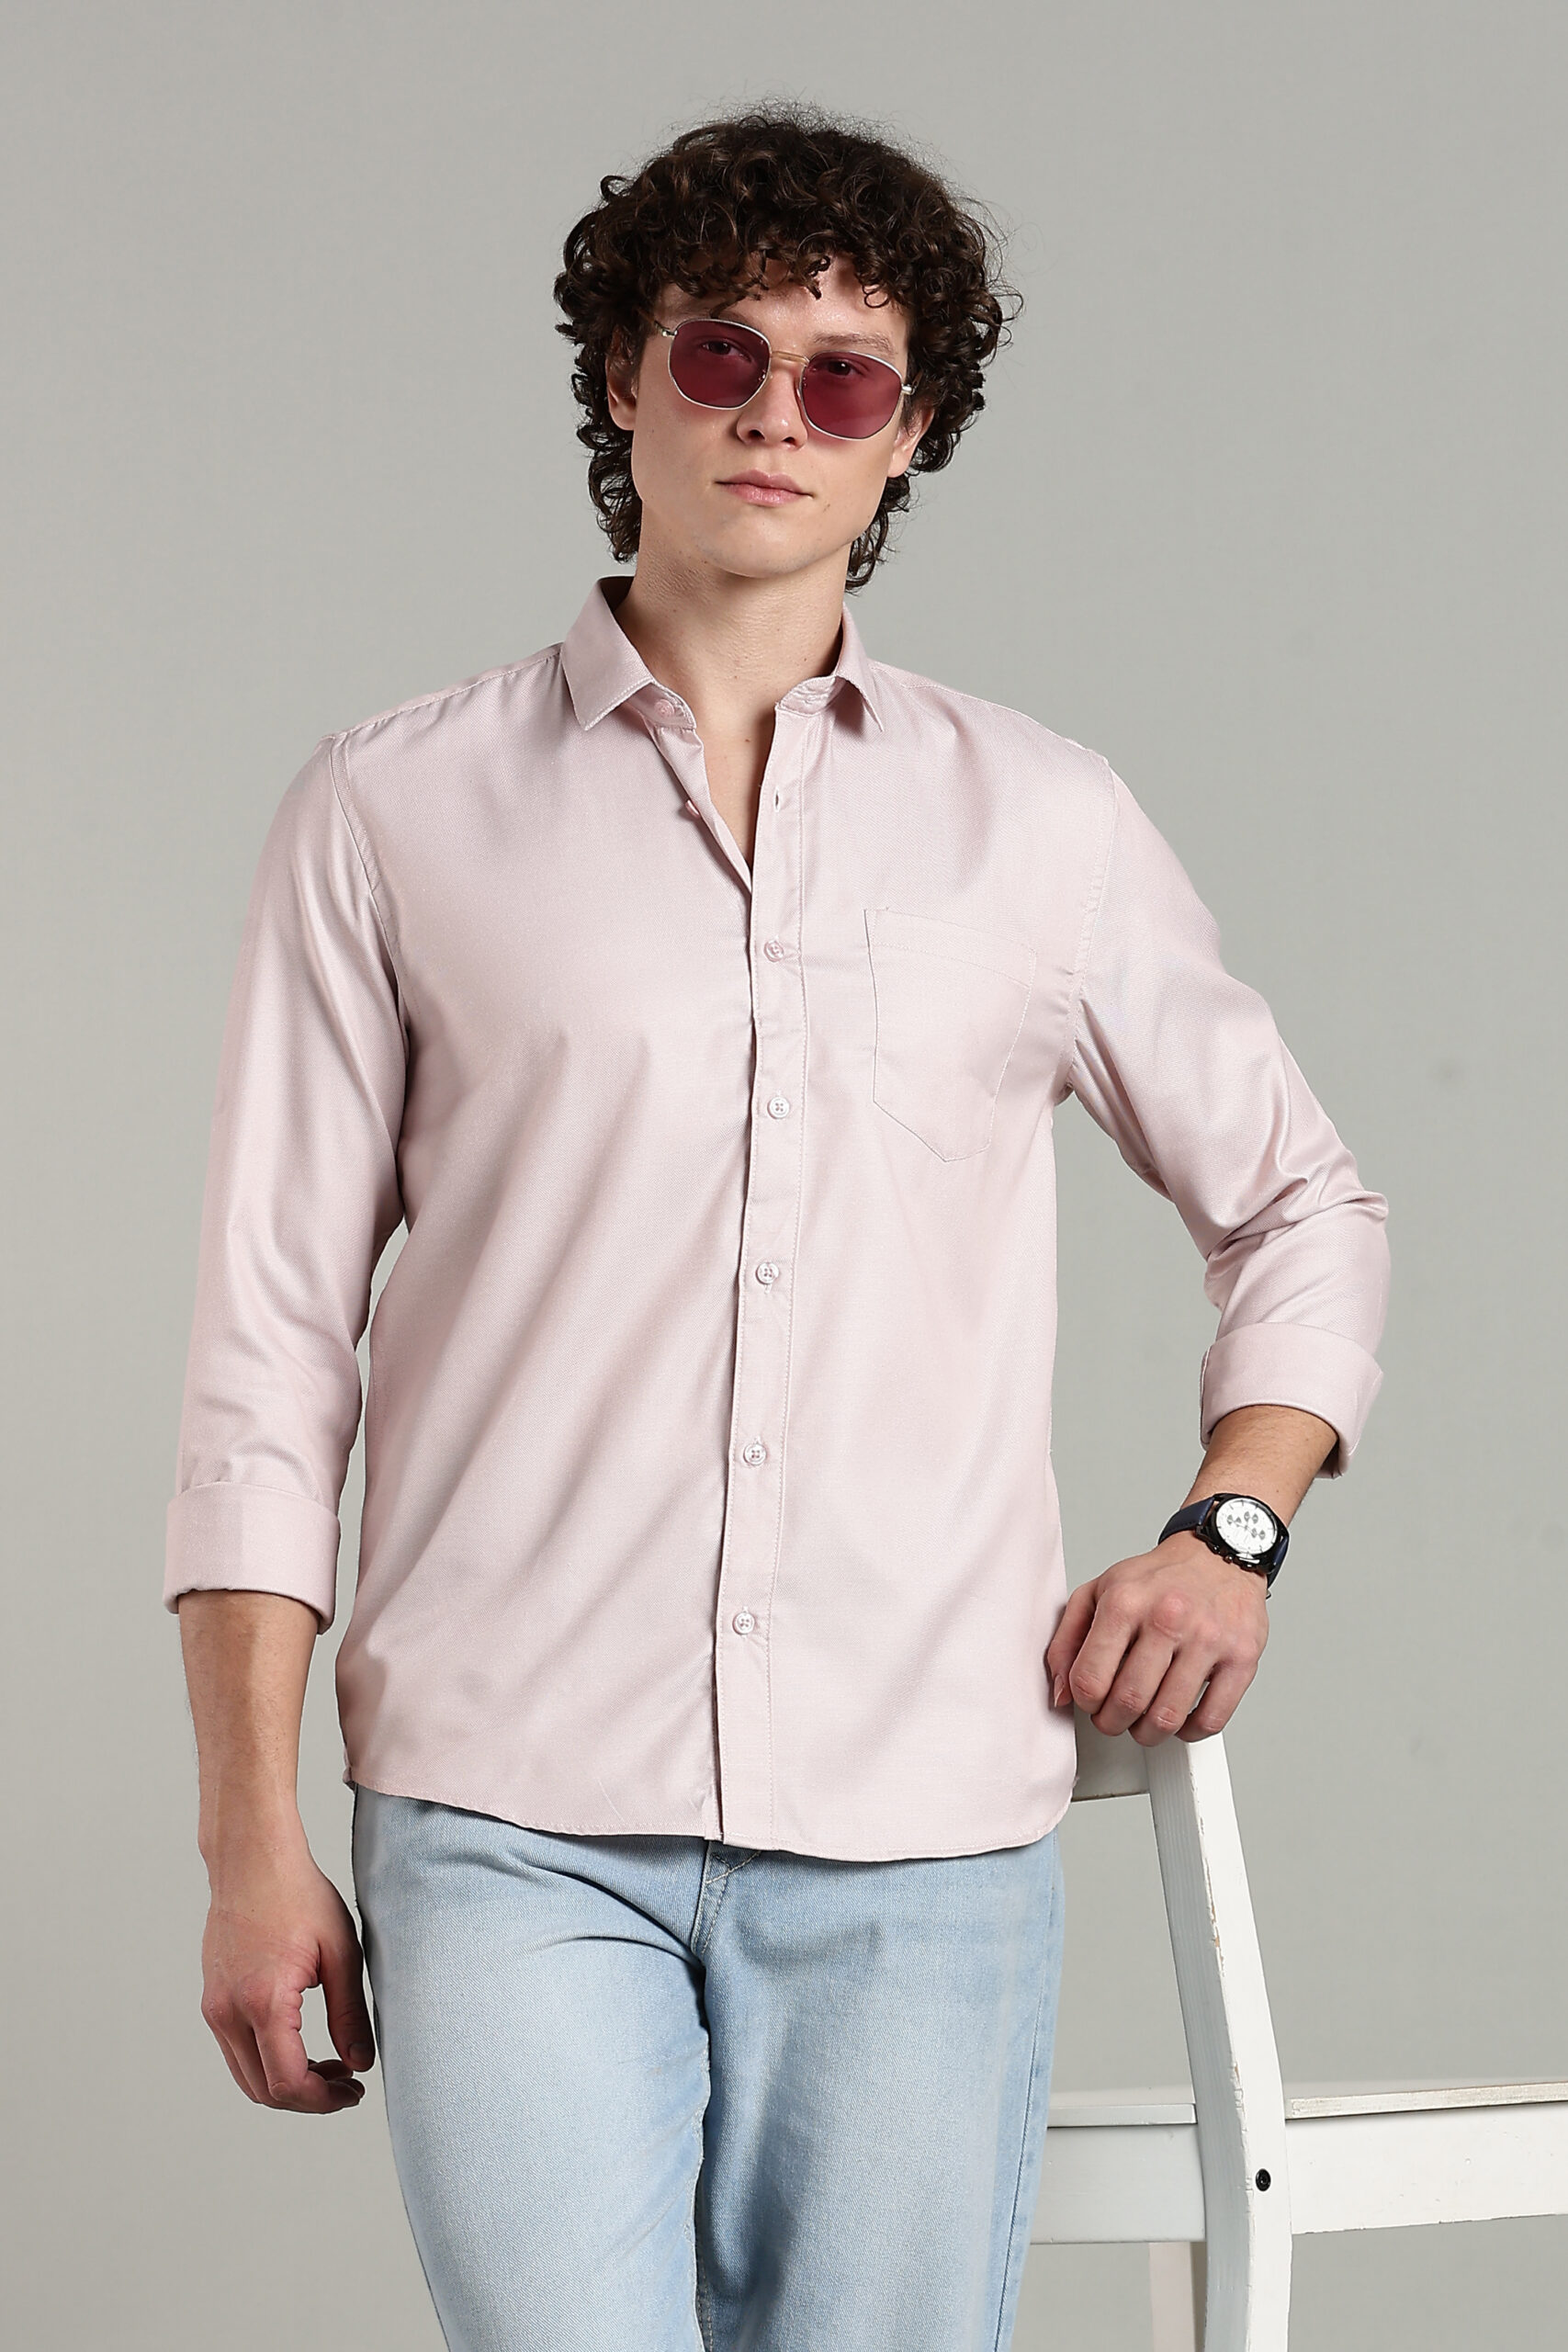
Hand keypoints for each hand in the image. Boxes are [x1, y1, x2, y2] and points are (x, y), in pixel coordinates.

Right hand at [198, 1829, 374, 2113]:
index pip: (287, 2083)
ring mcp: (214, 2007)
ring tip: (329, 2067)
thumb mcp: (341, 1953)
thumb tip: (360, 2064)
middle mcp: (228, 2012)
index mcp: (263, 2001)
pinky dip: (267, 2062)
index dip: (323, 2100)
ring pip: (246, 2077)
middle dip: (307, 2099)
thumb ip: (349, 2015)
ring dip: (286, 2084)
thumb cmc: (299, 1896)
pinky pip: (236, 2051)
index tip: (353, 2091)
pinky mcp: (211, 2000)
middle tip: (346, 2083)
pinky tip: (300, 2044)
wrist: (253, 1860)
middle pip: (262, 2091)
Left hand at [1045, 1531, 1269, 1745]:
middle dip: (1113, 1722)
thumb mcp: (1099, 1591)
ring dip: (1148, 1733)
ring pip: (1168, 1717)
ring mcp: (1208, 1640)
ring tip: (1144, 1721)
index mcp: (1125, 1602)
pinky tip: (1181, 1718)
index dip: (1085, 1703)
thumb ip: (1068, 1639)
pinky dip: (1190, 1731)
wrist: (1218, 1556)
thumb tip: (1062, 1693)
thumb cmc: (1159, 1579)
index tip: (1091, 1702)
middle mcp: (1167, 1619)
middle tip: (1115, 1717)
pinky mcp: (1241, 1657)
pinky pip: (1211, 1719)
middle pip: (1128, 1703)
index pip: (1090, 1680)